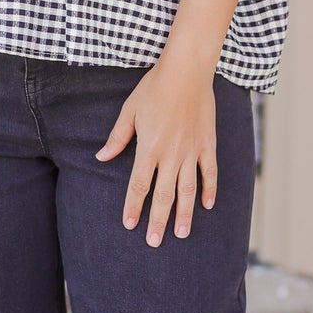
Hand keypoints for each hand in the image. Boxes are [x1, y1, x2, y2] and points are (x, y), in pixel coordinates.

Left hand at [95, 52, 217, 245]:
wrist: (186, 71)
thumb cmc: (154, 88)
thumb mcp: (129, 111)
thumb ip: (117, 137)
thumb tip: (102, 157)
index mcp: (149, 148)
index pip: (139, 186)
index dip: (133, 207)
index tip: (130, 225)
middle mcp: (171, 154)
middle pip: (164, 195)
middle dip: (158, 221)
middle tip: (155, 242)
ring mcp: (192, 151)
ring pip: (188, 190)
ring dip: (184, 213)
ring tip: (182, 233)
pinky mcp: (207, 144)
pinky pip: (209, 172)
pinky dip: (209, 189)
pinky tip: (208, 206)